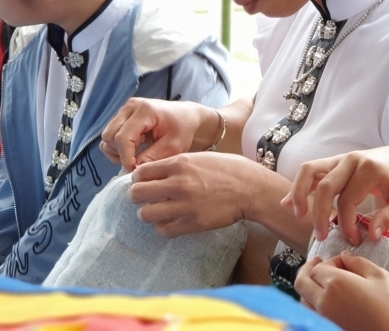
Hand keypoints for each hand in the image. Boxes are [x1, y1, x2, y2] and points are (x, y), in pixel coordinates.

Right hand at [100, 98, 214, 169]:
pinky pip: (110, 135)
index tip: (135, 169)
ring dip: (118, 150)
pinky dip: (117, 146)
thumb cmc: (182, 129)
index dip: (126, 157)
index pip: (123, 137)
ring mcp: (125, 109)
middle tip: (138, 160)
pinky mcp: (122, 115)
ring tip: (138, 152)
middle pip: (109, 136)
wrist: (186, 116)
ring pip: (106, 137)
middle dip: (121, 153)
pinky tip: (135, 148)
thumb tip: (134, 170)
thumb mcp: (172, 147)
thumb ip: (152, 158)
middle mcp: (131, 106)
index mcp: (145, 111)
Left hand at [128, 152, 264, 236]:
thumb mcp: (200, 157)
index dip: (137, 179)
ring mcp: (185, 205)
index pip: (141, 172)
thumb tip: (154, 172)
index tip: (142, 183)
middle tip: (143, 199)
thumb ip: (177, 164)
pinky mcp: (193, 223)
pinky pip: (164, 230)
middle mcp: (179, 183)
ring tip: (156, 212)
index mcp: (180, 163)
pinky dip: (162, 228)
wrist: (252, 189)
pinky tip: (169, 223)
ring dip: (147, 214)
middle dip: (136, 196)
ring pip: (146, 214)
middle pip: (137, 193)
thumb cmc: (229, 170)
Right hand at [283, 146, 388, 244]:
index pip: (348, 200)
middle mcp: (351, 159)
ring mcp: (339, 158)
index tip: (354, 240)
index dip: (347, 224)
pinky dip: (298, 185)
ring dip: (298, 192)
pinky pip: (310, 170)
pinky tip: (287, 203)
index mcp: (369, 168)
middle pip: (325, 187)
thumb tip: (371, 235)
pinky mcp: (334, 162)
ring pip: (309, 170)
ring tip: (297, 214)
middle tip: (321, 237)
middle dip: (319, 215)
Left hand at [295, 251, 388, 330]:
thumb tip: (345, 256)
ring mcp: (323, 318)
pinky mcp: (326, 328)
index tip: (343, 262)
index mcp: (335, 283)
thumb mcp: (380, 278)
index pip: (318, 267)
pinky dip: (311, 303)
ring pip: (302, 298)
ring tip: (320, 281)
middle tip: (317, 263)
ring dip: (308, 287)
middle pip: (302, 282)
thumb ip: (359, 262)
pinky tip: (323, 299)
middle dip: (307, 270)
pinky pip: (309, 313)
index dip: (329, 261)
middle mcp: (323, 301)